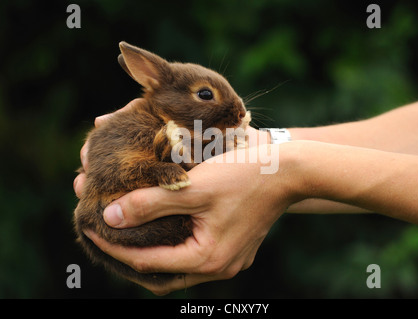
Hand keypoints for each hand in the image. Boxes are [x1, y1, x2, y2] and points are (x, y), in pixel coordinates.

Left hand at [73, 103, 295, 294]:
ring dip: (151, 254)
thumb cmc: (243, 174)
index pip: (146, 261)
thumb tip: (110, 216)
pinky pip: (193, 257)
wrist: (290, 170)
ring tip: (127, 236)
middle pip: (161, 275)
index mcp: (207, 259)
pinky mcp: (234, 249)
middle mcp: (218, 268)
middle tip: (105, 238)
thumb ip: (150, 203)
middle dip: (129, 259)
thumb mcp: (193, 187)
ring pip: (177, 268)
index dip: (113, 246)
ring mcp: (229, 261)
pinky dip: (172, 248)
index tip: (89, 228)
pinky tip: (161, 230)